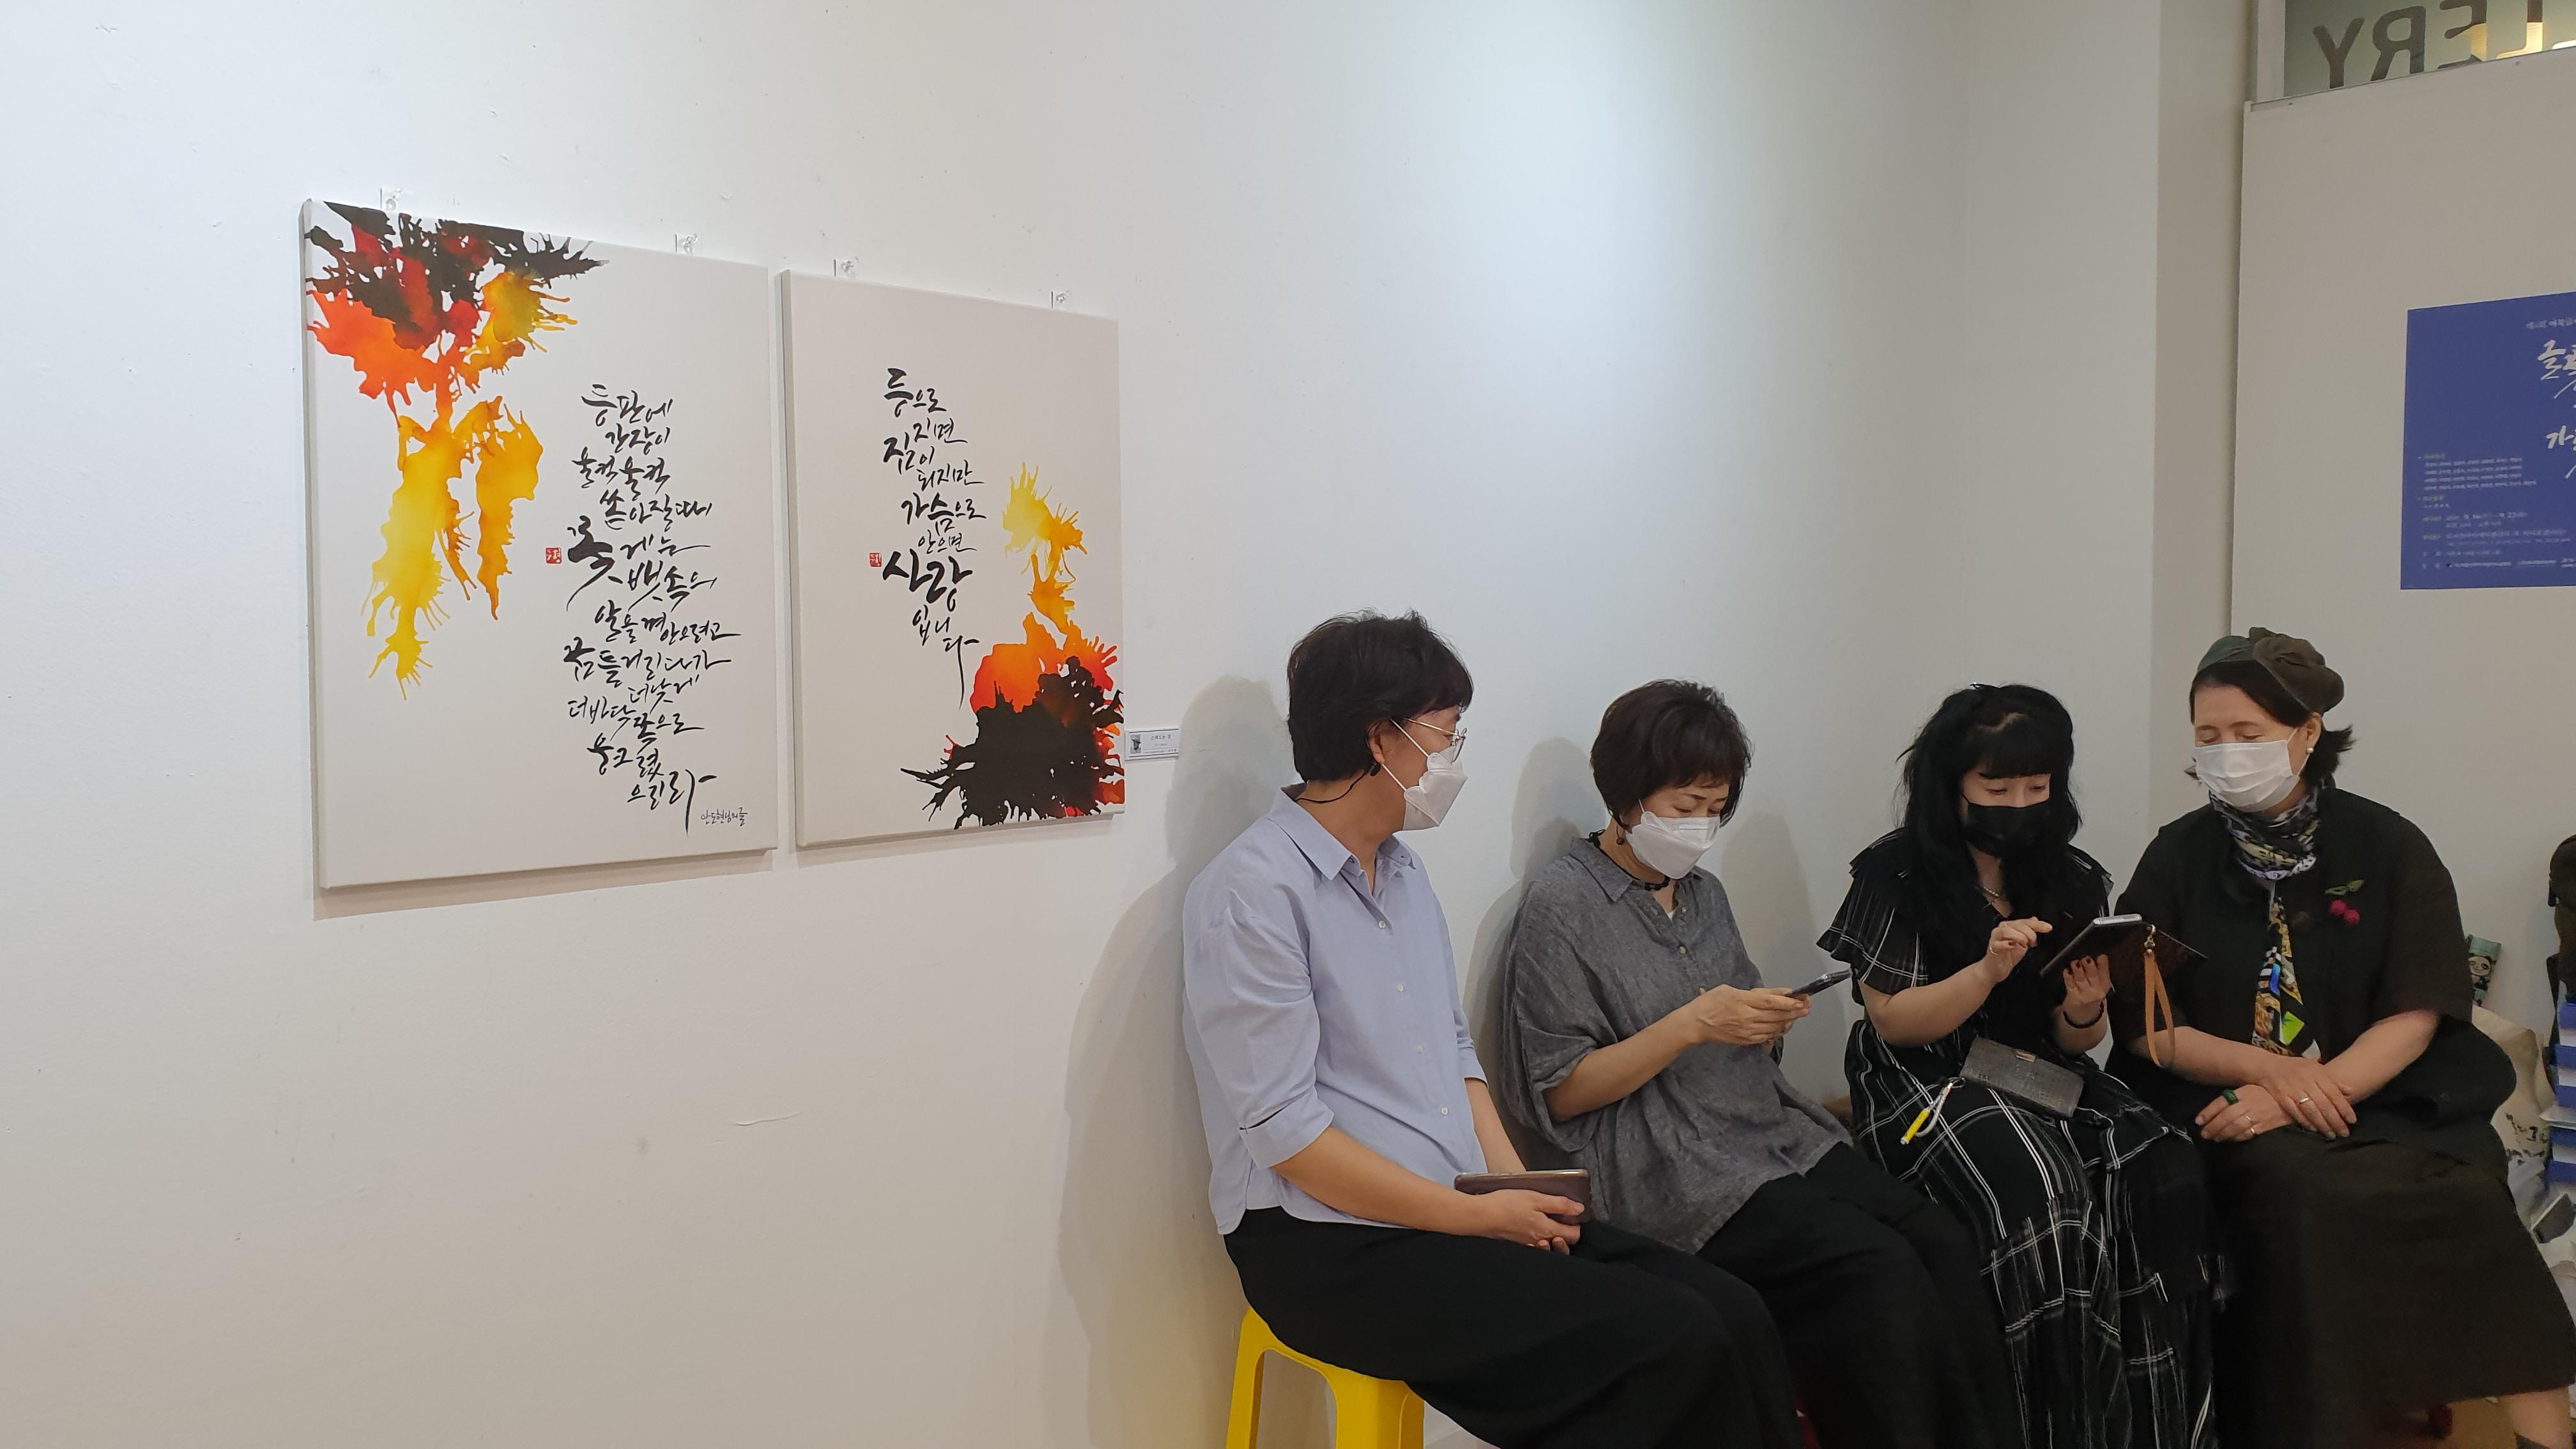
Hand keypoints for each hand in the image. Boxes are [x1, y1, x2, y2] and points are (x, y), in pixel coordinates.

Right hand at [1451, 1190, 1583, 1250]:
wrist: (1481, 1216)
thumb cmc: (1506, 1205)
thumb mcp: (1536, 1198)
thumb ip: (1559, 1205)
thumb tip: (1579, 1209)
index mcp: (1547, 1230)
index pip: (1573, 1235)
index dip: (1576, 1224)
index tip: (1572, 1214)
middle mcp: (1539, 1242)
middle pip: (1563, 1245)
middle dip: (1567, 1234)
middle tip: (1561, 1219)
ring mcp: (1527, 1245)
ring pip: (1548, 1247)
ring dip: (1553, 1238)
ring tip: (1547, 1224)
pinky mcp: (1517, 1244)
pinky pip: (1534, 1247)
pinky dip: (1537, 1240)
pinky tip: (1531, 1228)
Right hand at [1672, 985, 1808, 1046]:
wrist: (1696, 1024)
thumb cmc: (1710, 1003)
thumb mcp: (1730, 989)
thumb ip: (1755, 992)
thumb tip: (1776, 994)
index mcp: (1742, 1001)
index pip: (1771, 1002)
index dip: (1788, 1002)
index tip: (1801, 1000)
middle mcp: (1747, 1017)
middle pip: (1777, 1015)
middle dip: (1794, 1011)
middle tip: (1806, 1007)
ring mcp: (1747, 1031)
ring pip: (1775, 1027)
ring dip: (1789, 1021)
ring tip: (1797, 1015)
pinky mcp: (1746, 1040)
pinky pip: (1768, 1036)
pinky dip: (1778, 1030)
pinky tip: (1782, 1025)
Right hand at [1976, 918, 2052, 984]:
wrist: (1996, 969)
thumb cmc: (2008, 955)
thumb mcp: (2023, 942)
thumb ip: (2029, 930)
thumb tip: (2035, 919)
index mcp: (2010, 926)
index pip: (2025, 921)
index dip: (2037, 924)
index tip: (2047, 927)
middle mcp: (2002, 929)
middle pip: (2017, 924)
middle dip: (2029, 933)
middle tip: (2033, 942)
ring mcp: (1996, 938)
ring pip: (2006, 931)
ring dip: (2019, 937)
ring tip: (2024, 945)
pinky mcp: (1992, 947)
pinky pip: (1998, 943)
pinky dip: (2006, 944)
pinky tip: (2012, 946)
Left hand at [2056, 957, 2109, 1022]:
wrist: (2084, 1016)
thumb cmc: (2091, 995)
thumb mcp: (2100, 985)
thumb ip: (2101, 971)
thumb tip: (2101, 956)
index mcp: (2104, 986)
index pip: (2105, 973)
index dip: (2103, 964)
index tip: (2101, 956)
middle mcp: (2096, 991)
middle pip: (2093, 976)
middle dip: (2089, 965)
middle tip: (2085, 959)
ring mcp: (2084, 994)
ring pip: (2081, 979)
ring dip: (2077, 969)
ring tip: (2075, 963)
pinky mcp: (2073, 996)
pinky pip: (2070, 984)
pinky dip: (2068, 976)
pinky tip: (2067, 971)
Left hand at [2196, 1086, 2292, 1141]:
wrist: (2296, 1100)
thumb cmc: (2269, 1093)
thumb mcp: (2249, 1089)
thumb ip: (2234, 1097)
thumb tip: (2214, 1110)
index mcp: (2243, 1092)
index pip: (2221, 1102)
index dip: (2208, 1112)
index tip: (2198, 1121)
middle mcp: (2248, 1103)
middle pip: (2226, 1117)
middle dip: (2212, 1127)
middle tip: (2204, 1134)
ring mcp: (2257, 1115)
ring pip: (2235, 1126)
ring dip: (2222, 1134)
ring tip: (2213, 1138)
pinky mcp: (2265, 1126)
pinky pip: (2248, 1133)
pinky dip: (2236, 1137)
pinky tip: (2229, 1139)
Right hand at [2246, 1055, 2355, 1137]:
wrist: (2268, 1066)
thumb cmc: (2295, 1067)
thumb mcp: (2316, 1068)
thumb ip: (2333, 1080)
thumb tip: (2350, 1091)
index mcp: (2316, 1073)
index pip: (2334, 1093)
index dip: (2344, 1108)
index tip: (2352, 1120)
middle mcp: (2305, 1082)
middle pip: (2324, 1104)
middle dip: (2336, 1121)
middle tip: (2344, 1133)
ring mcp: (2293, 1090)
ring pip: (2311, 1111)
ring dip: (2322, 1125)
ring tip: (2331, 1134)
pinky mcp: (2281, 1097)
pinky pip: (2295, 1112)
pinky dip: (2305, 1122)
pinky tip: (2314, 1129)